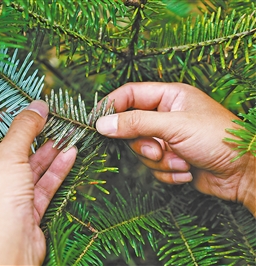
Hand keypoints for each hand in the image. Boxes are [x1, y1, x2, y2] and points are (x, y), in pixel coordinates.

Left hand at [0, 100, 76, 264]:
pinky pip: (42, 185)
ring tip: (66, 132)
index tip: (18, 109)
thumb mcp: (7, 156)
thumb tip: (38, 105)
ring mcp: (7, 198)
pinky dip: (56, 170)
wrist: (7, 250)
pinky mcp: (26, 210)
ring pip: (30, 169)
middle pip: (9, 153)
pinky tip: (70, 153)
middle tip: (49, 117)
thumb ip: (23, 129)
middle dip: (31, 136)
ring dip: (48, 152)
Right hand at [96, 82, 254, 215]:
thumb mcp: (174, 125)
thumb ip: (136, 123)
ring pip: (142, 151)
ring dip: (160, 161)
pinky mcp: (172, 160)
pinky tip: (188, 171)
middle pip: (132, 127)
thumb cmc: (217, 138)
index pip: (130, 95)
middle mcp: (166, 116)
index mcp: (169, 97)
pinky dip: (168, 173)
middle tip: (158, 149)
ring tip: (182, 162)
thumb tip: (102, 124)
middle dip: (145, 144)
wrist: (245, 173)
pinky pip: (154, 167)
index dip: (112, 106)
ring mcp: (168, 139)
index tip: (97, 122)